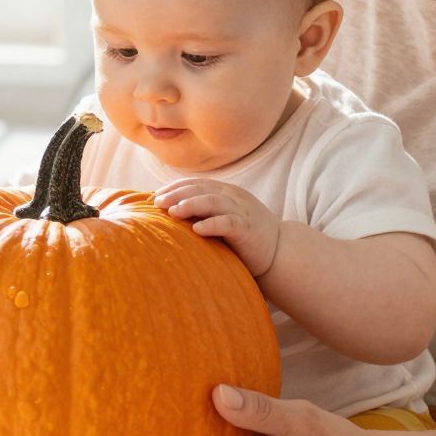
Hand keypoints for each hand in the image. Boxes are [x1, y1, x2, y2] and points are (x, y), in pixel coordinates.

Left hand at [156, 178, 280, 276]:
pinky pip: (228, 223)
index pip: (196, 184)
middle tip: (158, 202)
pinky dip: (212, 224)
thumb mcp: (223, 218)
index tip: (155, 196)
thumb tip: (171, 214)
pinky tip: (196, 229)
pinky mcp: (247, 229)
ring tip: (173, 212)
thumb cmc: (244, 238)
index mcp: (225, 193)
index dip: (175, 187)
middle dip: (177, 194)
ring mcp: (241, 212)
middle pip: (201, 189)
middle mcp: (233, 197)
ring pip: (213, 202)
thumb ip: (204, 213)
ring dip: (191, 205)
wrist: (280, 251)